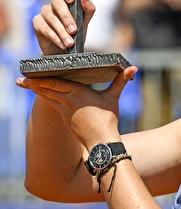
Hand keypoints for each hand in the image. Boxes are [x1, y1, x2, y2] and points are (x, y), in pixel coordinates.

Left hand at [16, 66, 136, 147]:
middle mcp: (68, 100)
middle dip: (32, 84)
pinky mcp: (65, 119)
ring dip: (36, 91)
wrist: (101, 140)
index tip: (32, 72)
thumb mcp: (113, 97)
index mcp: (78, 92)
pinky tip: (43, 97)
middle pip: (46, 89)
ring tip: (25, 85)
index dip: (42, 77)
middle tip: (20, 80)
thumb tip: (133, 67)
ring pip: (47, 98)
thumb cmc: (108, 118)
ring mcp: (65, 111)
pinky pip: (53, 106)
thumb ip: (120, 81)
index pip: (55, 82)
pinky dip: (46, 99)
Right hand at [32, 0, 95, 54]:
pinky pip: (44, 28)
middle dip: (66, 18)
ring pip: (51, 17)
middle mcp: (53, 4)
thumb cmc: (76, 33)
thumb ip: (88, 9)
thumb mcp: (85, 21)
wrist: (66, 51)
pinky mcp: (37, 23)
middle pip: (57, 3)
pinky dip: (55, 37)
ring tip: (70, 42)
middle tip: (74, 30)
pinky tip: (62, 44)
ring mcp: (43, 13)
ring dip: (62, 31)